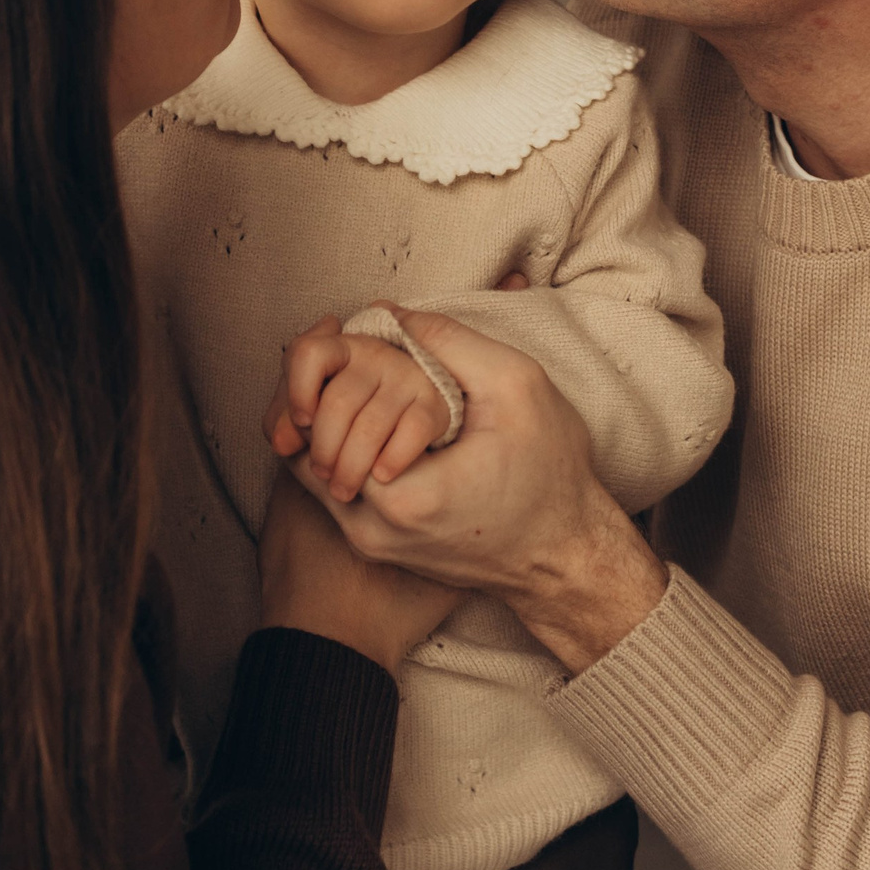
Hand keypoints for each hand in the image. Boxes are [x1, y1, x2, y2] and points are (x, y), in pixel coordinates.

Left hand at [264, 320, 453, 501]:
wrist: (428, 425)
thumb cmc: (356, 418)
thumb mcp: (314, 412)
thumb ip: (286, 420)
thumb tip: (282, 442)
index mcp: (342, 348)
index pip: (309, 352)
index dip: (297, 389)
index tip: (301, 423)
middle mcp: (377, 354)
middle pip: (338, 401)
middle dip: (323, 447)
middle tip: (322, 473)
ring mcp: (410, 377)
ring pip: (370, 425)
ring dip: (351, 466)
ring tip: (343, 489)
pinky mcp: (438, 405)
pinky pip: (412, 431)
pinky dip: (392, 458)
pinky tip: (381, 475)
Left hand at [288, 307, 668, 673]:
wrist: (568, 556)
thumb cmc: (552, 476)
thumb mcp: (517, 387)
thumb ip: (449, 342)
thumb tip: (387, 313)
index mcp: (400, 496)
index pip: (318, 418)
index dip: (331, 369)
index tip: (355, 343)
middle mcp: (372, 532)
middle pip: (302, 449)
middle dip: (319, 395)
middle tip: (349, 357)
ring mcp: (371, 547)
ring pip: (314, 472)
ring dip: (329, 424)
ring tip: (361, 385)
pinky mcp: (379, 550)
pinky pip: (338, 491)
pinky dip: (345, 451)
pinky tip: (376, 420)